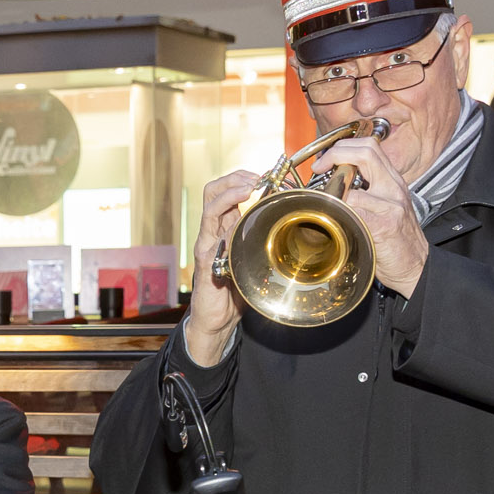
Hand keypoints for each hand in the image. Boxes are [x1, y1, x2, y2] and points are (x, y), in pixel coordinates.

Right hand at [184, 167, 265, 366]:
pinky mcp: (207, 263)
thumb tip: (287, 218)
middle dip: (235, 178)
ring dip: (231, 193)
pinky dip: (231, 227)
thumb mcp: (254, 255)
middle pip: (212, 191)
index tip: (264, 175)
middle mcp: (211, 232)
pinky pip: (216, 239)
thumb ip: (261, 236)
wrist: (217, 319)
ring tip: (248, 188)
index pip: (225, 191)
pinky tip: (245, 224)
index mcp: (223, 227)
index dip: (242, 177)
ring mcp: (207, 245)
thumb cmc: (237, 288)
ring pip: (211, 207)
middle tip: (255, 178)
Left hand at [308, 132, 430, 295]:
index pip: (369, 146)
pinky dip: (339, 211)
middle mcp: (394, 187)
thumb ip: (367, 189)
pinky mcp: (385, 226)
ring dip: (332, 190)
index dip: (343, 147)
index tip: (324, 161)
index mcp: (392, 180)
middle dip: (335, 154)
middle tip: (319, 168)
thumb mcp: (385, 205)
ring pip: (354, 183)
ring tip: (325, 199)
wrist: (416, 266)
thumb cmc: (395, 240)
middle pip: (365, 151)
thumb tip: (334, 178)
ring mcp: (391, 205)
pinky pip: (355, 210)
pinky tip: (335, 218)